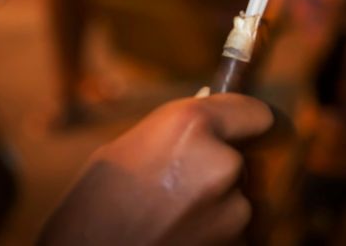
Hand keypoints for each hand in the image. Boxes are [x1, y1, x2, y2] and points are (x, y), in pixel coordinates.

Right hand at [39, 94, 273, 244]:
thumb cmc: (91, 207)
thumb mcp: (129, 148)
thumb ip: (181, 137)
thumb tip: (212, 133)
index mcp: (191, 124)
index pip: (255, 112)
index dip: (245, 124)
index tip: (241, 131)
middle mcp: (221, 162)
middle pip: (241, 161)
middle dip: (220, 172)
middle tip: (181, 189)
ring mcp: (233, 211)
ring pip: (239, 202)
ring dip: (218, 209)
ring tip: (173, 220)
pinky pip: (234, 234)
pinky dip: (214, 236)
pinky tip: (178, 238)